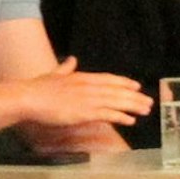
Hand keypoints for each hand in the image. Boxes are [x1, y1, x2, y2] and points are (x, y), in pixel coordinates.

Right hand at [5, 57, 151, 126]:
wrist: (30, 97)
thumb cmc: (39, 87)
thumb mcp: (56, 74)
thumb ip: (66, 68)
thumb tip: (72, 59)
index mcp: (84, 77)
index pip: (110, 79)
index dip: (125, 82)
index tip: (137, 86)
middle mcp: (91, 86)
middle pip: (118, 90)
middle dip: (135, 96)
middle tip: (149, 101)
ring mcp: (89, 99)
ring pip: (117, 102)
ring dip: (133, 106)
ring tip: (146, 110)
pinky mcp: (85, 112)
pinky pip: (108, 114)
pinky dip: (121, 117)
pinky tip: (131, 120)